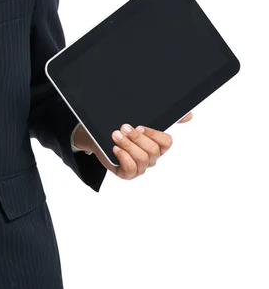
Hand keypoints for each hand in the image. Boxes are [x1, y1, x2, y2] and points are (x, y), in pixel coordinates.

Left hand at [74, 112, 192, 179]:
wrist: (99, 138)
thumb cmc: (123, 130)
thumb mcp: (140, 120)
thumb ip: (165, 117)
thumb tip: (189, 115)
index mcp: (156, 144)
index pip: (166, 142)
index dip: (154, 134)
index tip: (140, 126)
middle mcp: (150, 157)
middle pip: (153, 150)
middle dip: (137, 138)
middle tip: (123, 128)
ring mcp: (139, 167)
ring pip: (142, 159)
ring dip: (128, 145)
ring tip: (115, 135)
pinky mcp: (127, 174)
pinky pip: (131, 170)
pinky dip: (123, 157)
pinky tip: (115, 149)